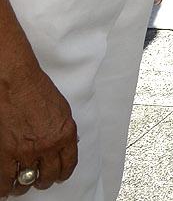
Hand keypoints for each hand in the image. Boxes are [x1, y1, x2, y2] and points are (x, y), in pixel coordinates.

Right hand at [0, 57, 76, 194]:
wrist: (17, 83)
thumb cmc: (38, 91)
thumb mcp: (63, 111)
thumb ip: (64, 131)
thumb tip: (65, 145)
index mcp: (66, 135)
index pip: (69, 163)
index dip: (64, 173)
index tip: (60, 176)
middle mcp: (49, 146)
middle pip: (49, 175)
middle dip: (45, 180)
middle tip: (41, 180)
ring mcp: (27, 151)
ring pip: (27, 180)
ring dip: (25, 184)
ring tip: (22, 184)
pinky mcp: (7, 152)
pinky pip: (6, 179)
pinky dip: (6, 187)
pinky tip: (6, 188)